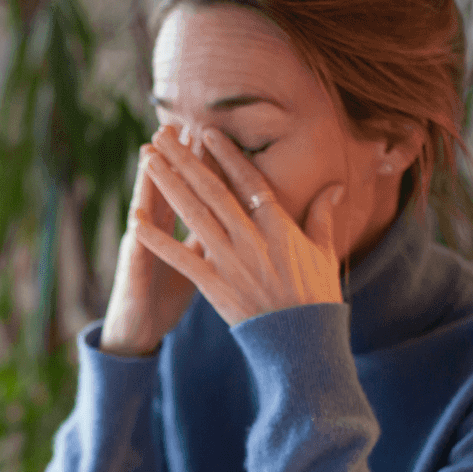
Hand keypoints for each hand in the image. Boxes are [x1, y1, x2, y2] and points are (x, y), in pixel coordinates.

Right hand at [99, 144, 202, 356]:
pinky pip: (137, 257)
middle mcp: (155, 233)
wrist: (138, 328)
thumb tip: (237, 214)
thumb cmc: (164, 293)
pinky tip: (135, 219)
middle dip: (174, 160)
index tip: (209, 133)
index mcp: (174, 229)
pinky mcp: (134, 276)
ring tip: (148, 154)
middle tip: (179, 125)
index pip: (191, 190)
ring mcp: (142, 252)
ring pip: (145, 212)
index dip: (200, 163)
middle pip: (167, 190)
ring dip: (146, 185)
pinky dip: (137, 239)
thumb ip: (212, 234)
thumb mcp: (194, 261)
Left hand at [133, 126, 343, 325]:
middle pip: (212, 190)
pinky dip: (156, 240)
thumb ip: (323, 215)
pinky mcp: (214, 285)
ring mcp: (231, 261)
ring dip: (167, 185)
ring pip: (193, 214)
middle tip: (162, 135)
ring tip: (147, 160)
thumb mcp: (324, 251)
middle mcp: (251, 238)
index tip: (207, 131)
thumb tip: (337, 185)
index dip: (226, 155)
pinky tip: (135, 221)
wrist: (302, 340)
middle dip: (185, 159)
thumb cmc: (315, 296)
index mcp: (278, 226)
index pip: (248, 181)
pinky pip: (180, 258)